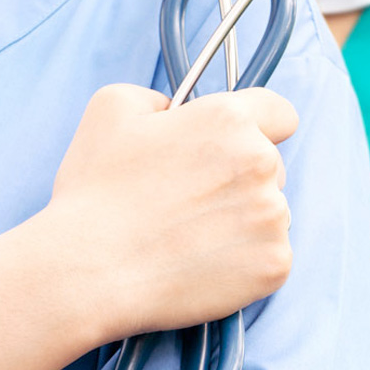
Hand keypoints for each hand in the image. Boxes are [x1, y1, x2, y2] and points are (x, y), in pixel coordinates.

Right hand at [43, 84, 298, 336]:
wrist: (89, 272)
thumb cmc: (95, 192)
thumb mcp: (112, 109)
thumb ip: (161, 98)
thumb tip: (180, 111)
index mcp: (230, 121)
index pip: (280, 114)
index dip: (260, 127)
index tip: (237, 146)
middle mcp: (262, 164)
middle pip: (273, 168)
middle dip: (242, 179)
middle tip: (191, 202)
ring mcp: (273, 218)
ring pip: (271, 214)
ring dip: (244, 222)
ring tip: (190, 237)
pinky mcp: (275, 265)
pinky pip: (270, 256)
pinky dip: (246, 263)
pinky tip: (202, 264)